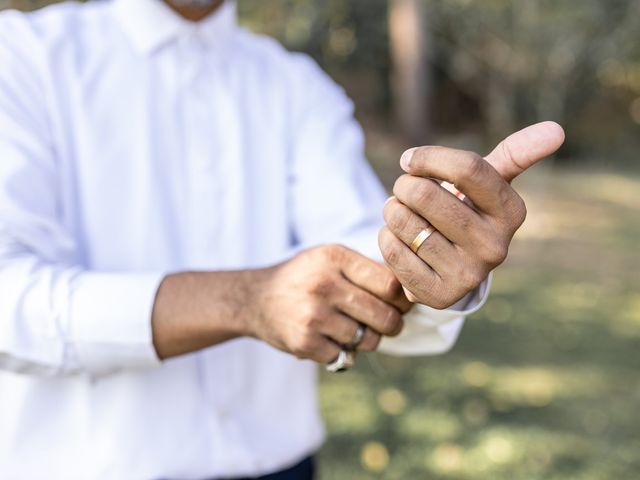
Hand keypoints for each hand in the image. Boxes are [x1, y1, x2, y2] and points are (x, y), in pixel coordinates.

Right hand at [246, 244, 411, 362]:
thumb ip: (365, 268)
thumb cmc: (304, 277)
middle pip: (385, 316)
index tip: (402, 304)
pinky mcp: (304, 341)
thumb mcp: (329, 258)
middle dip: (393, 325)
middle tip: (390, 325)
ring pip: (368, 340)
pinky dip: (342, 352)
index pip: (390, 284)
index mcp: (335, 257)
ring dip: (368, 340)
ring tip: (355, 331)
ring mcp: (313, 314)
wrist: (254, 298)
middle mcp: (324, 284)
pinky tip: (330, 339)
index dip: (404, 299)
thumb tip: (411, 290)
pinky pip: (344, 356)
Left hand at [378, 121, 564, 307]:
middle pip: (426, 194)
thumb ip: (517, 153)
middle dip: (404, 185)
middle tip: (404, 190)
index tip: (408, 159)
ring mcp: (468, 275)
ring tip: (401, 214)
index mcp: (512, 213)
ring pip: (405, 222)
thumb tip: (556, 129)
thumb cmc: (466, 211)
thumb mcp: (490, 183)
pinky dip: (386, 237)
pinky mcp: (439, 295)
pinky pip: (393, 250)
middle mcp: (496, 247)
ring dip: (392, 211)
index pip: (468, 169)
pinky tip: (400, 240)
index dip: (428, 158)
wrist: (448, 266)